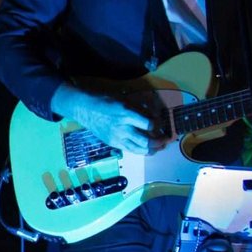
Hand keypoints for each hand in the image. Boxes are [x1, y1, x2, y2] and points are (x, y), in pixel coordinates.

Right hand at [51, 85, 165, 155]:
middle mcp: (123, 128)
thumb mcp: (124, 101)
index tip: (161, 124)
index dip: (158, 125)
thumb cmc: (106, 101)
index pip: (149, 124)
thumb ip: (139, 109)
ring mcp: (117, 138)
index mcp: (126, 114)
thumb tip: (155, 116)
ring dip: (152, 150)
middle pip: (146, 141)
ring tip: (158, 148)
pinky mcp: (113, 143)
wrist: (86, 109)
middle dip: (159, 142)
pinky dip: (140, 151)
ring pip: (139, 149)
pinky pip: (130, 150)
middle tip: (165, 140)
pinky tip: (146, 149)